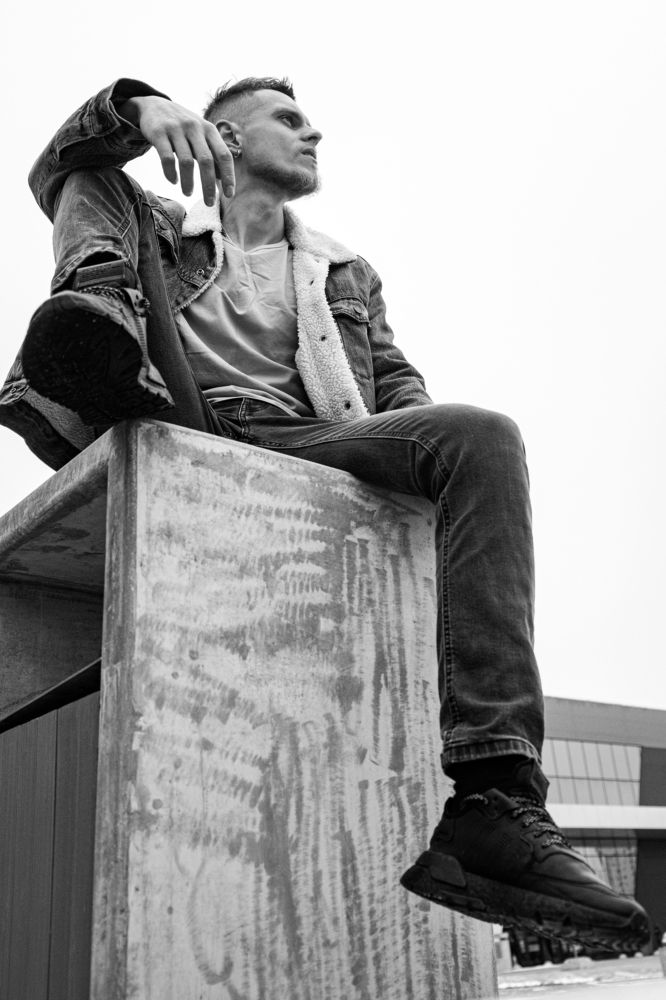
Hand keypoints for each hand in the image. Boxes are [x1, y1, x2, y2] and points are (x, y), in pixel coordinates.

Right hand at [119, 95, 234, 204]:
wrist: (154, 105)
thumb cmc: (183, 127)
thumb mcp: (201, 135)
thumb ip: (213, 154)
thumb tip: (224, 179)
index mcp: (209, 130)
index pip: (224, 155)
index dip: (229, 176)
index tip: (229, 195)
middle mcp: (195, 128)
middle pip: (206, 161)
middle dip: (208, 185)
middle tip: (209, 203)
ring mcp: (176, 129)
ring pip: (186, 162)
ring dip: (188, 182)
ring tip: (188, 193)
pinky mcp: (159, 132)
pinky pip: (167, 158)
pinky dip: (171, 173)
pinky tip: (173, 181)